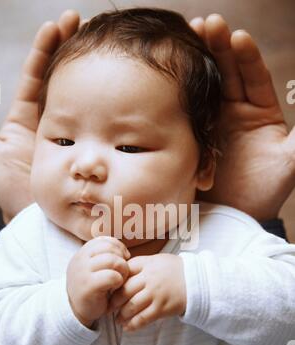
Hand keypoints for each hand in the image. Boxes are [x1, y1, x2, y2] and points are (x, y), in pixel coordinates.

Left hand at [0, 10, 79, 223]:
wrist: (35, 214)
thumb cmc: (8, 188)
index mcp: (27, 117)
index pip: (38, 76)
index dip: (47, 49)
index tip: (58, 25)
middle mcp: (52, 121)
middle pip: (62, 77)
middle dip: (71, 48)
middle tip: (84, 23)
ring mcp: (73, 131)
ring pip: (80, 91)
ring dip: (87, 63)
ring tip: (98, 37)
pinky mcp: (88, 141)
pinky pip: (94, 113)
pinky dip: (99, 92)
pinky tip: (106, 71)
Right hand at [67, 236, 130, 328]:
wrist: (76, 311)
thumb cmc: (92, 288)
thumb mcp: (95, 268)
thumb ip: (105, 256)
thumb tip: (125, 251)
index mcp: (82, 253)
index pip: (104, 240)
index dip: (118, 247)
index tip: (123, 259)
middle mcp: (80, 260)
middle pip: (110, 248)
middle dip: (122, 259)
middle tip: (123, 271)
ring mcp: (82, 272)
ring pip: (112, 260)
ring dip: (122, 270)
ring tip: (120, 279)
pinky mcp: (88, 286)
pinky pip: (112, 276)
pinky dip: (119, 280)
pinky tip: (116, 286)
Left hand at [108, 253, 185, 331]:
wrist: (197, 281)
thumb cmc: (174, 270)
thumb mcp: (156, 260)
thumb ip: (139, 265)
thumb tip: (118, 274)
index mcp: (147, 263)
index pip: (124, 272)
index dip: (114, 283)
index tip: (109, 290)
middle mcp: (150, 278)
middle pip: (124, 291)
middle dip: (114, 302)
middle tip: (109, 308)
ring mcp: (156, 293)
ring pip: (131, 306)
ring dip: (121, 315)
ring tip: (118, 319)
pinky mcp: (162, 307)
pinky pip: (143, 318)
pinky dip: (133, 324)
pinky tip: (127, 327)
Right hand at [191, 15, 294, 220]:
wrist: (233, 217)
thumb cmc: (265, 191)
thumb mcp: (289, 160)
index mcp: (259, 112)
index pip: (254, 76)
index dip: (246, 56)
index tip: (237, 37)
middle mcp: (233, 111)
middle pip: (225, 73)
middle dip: (217, 47)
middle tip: (206, 24)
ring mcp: (208, 121)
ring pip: (202, 85)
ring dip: (195, 61)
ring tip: (185, 37)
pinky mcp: (188, 134)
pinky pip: (182, 109)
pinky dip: (174, 91)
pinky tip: (165, 76)